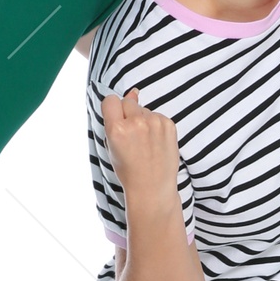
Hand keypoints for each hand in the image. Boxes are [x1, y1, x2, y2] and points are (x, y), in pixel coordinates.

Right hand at [104, 89, 179, 206]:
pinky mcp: (169, 125)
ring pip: (144, 109)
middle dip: (128, 114)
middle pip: (128, 102)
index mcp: (116, 129)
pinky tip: (155, 143)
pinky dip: (155, 126)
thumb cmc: (129, 170)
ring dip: (143, 120)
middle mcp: (136, 123)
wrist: (152, 187)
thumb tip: (134, 92)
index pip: (110, 100)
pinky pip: (157, 116)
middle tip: (131, 136)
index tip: (115, 119)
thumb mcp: (113, 146)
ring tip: (144, 143)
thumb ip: (118, 118)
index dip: (112, 109)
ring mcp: (154, 123)